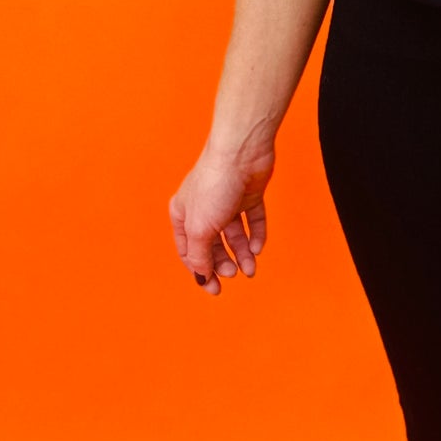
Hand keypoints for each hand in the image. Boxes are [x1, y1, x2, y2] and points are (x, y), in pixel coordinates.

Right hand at [168, 141, 273, 294]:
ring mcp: (227, 200)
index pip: (189, 251)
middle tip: (234, 273)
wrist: (242, 151)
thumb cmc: (214, 184)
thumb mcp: (200, 229)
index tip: (214, 289)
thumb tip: (202, 277)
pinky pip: (253, 220)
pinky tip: (257, 247)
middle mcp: (203, 207)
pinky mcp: (249, 194)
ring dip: (242, 254)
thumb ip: (200, 256)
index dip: (201, 271)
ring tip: (251, 268)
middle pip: (213, 244)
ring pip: (234, 235)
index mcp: (183, 213)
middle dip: (223, 262)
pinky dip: (256, 235)